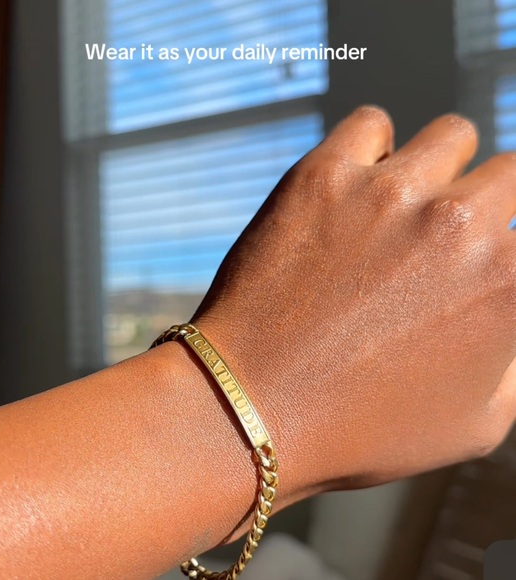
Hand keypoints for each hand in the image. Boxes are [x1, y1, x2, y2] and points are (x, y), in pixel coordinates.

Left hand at [193, 106, 515, 495]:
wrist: (253, 405)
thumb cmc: (359, 427)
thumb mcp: (475, 422)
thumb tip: (510, 300)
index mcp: (510, 282)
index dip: (508, 247)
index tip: (482, 254)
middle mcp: (462, 224)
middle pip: (509, 172)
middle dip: (489, 202)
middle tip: (445, 234)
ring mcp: (390, 191)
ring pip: (450, 137)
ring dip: (438, 169)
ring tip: (401, 208)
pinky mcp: (324, 175)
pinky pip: (371, 124)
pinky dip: (372, 148)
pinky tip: (355, 186)